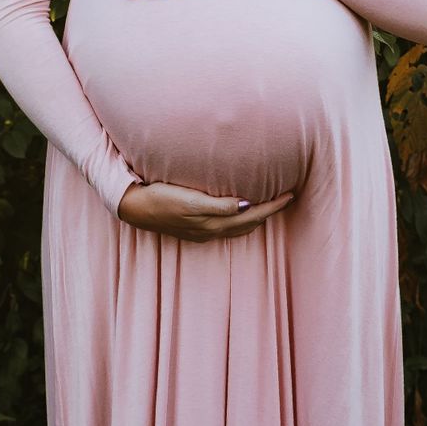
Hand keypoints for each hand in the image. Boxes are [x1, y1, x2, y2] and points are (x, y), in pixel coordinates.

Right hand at [117, 179, 294, 239]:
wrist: (135, 207)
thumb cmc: (162, 198)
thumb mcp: (190, 201)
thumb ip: (218, 205)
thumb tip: (247, 205)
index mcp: (213, 224)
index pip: (253, 216)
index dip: (273, 206)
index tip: (290, 194)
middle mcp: (212, 230)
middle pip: (250, 224)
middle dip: (271, 212)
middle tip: (288, 197)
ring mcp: (203, 231)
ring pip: (240, 227)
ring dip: (258, 217)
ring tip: (271, 204)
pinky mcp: (196, 227)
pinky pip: (228, 226)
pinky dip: (242, 219)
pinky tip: (242, 210)